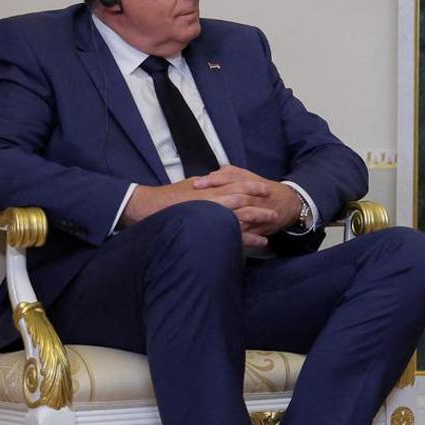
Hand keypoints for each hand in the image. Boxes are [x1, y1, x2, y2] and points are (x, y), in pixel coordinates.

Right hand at [119, 169, 289, 248]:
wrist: (149, 210)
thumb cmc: (166, 199)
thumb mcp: (188, 187)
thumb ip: (204, 186)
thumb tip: (213, 184)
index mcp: (209, 188)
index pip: (235, 184)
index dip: (252, 185)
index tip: (264, 187)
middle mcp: (214, 199)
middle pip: (244, 198)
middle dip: (261, 201)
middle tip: (276, 205)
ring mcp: (213, 214)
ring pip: (243, 215)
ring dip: (260, 218)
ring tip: (274, 221)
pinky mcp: (211, 229)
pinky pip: (235, 234)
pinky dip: (250, 238)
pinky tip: (262, 241)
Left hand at [193, 166, 303, 238]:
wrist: (289, 203)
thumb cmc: (264, 190)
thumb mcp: (249, 176)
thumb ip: (231, 173)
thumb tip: (212, 173)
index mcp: (248, 183)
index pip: (229, 179)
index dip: (213, 181)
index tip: (196, 183)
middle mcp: (252, 197)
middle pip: (231, 196)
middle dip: (213, 199)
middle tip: (194, 201)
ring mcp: (257, 213)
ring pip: (238, 215)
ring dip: (222, 218)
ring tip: (204, 219)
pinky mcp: (259, 227)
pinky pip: (246, 232)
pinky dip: (234, 233)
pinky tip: (221, 235)